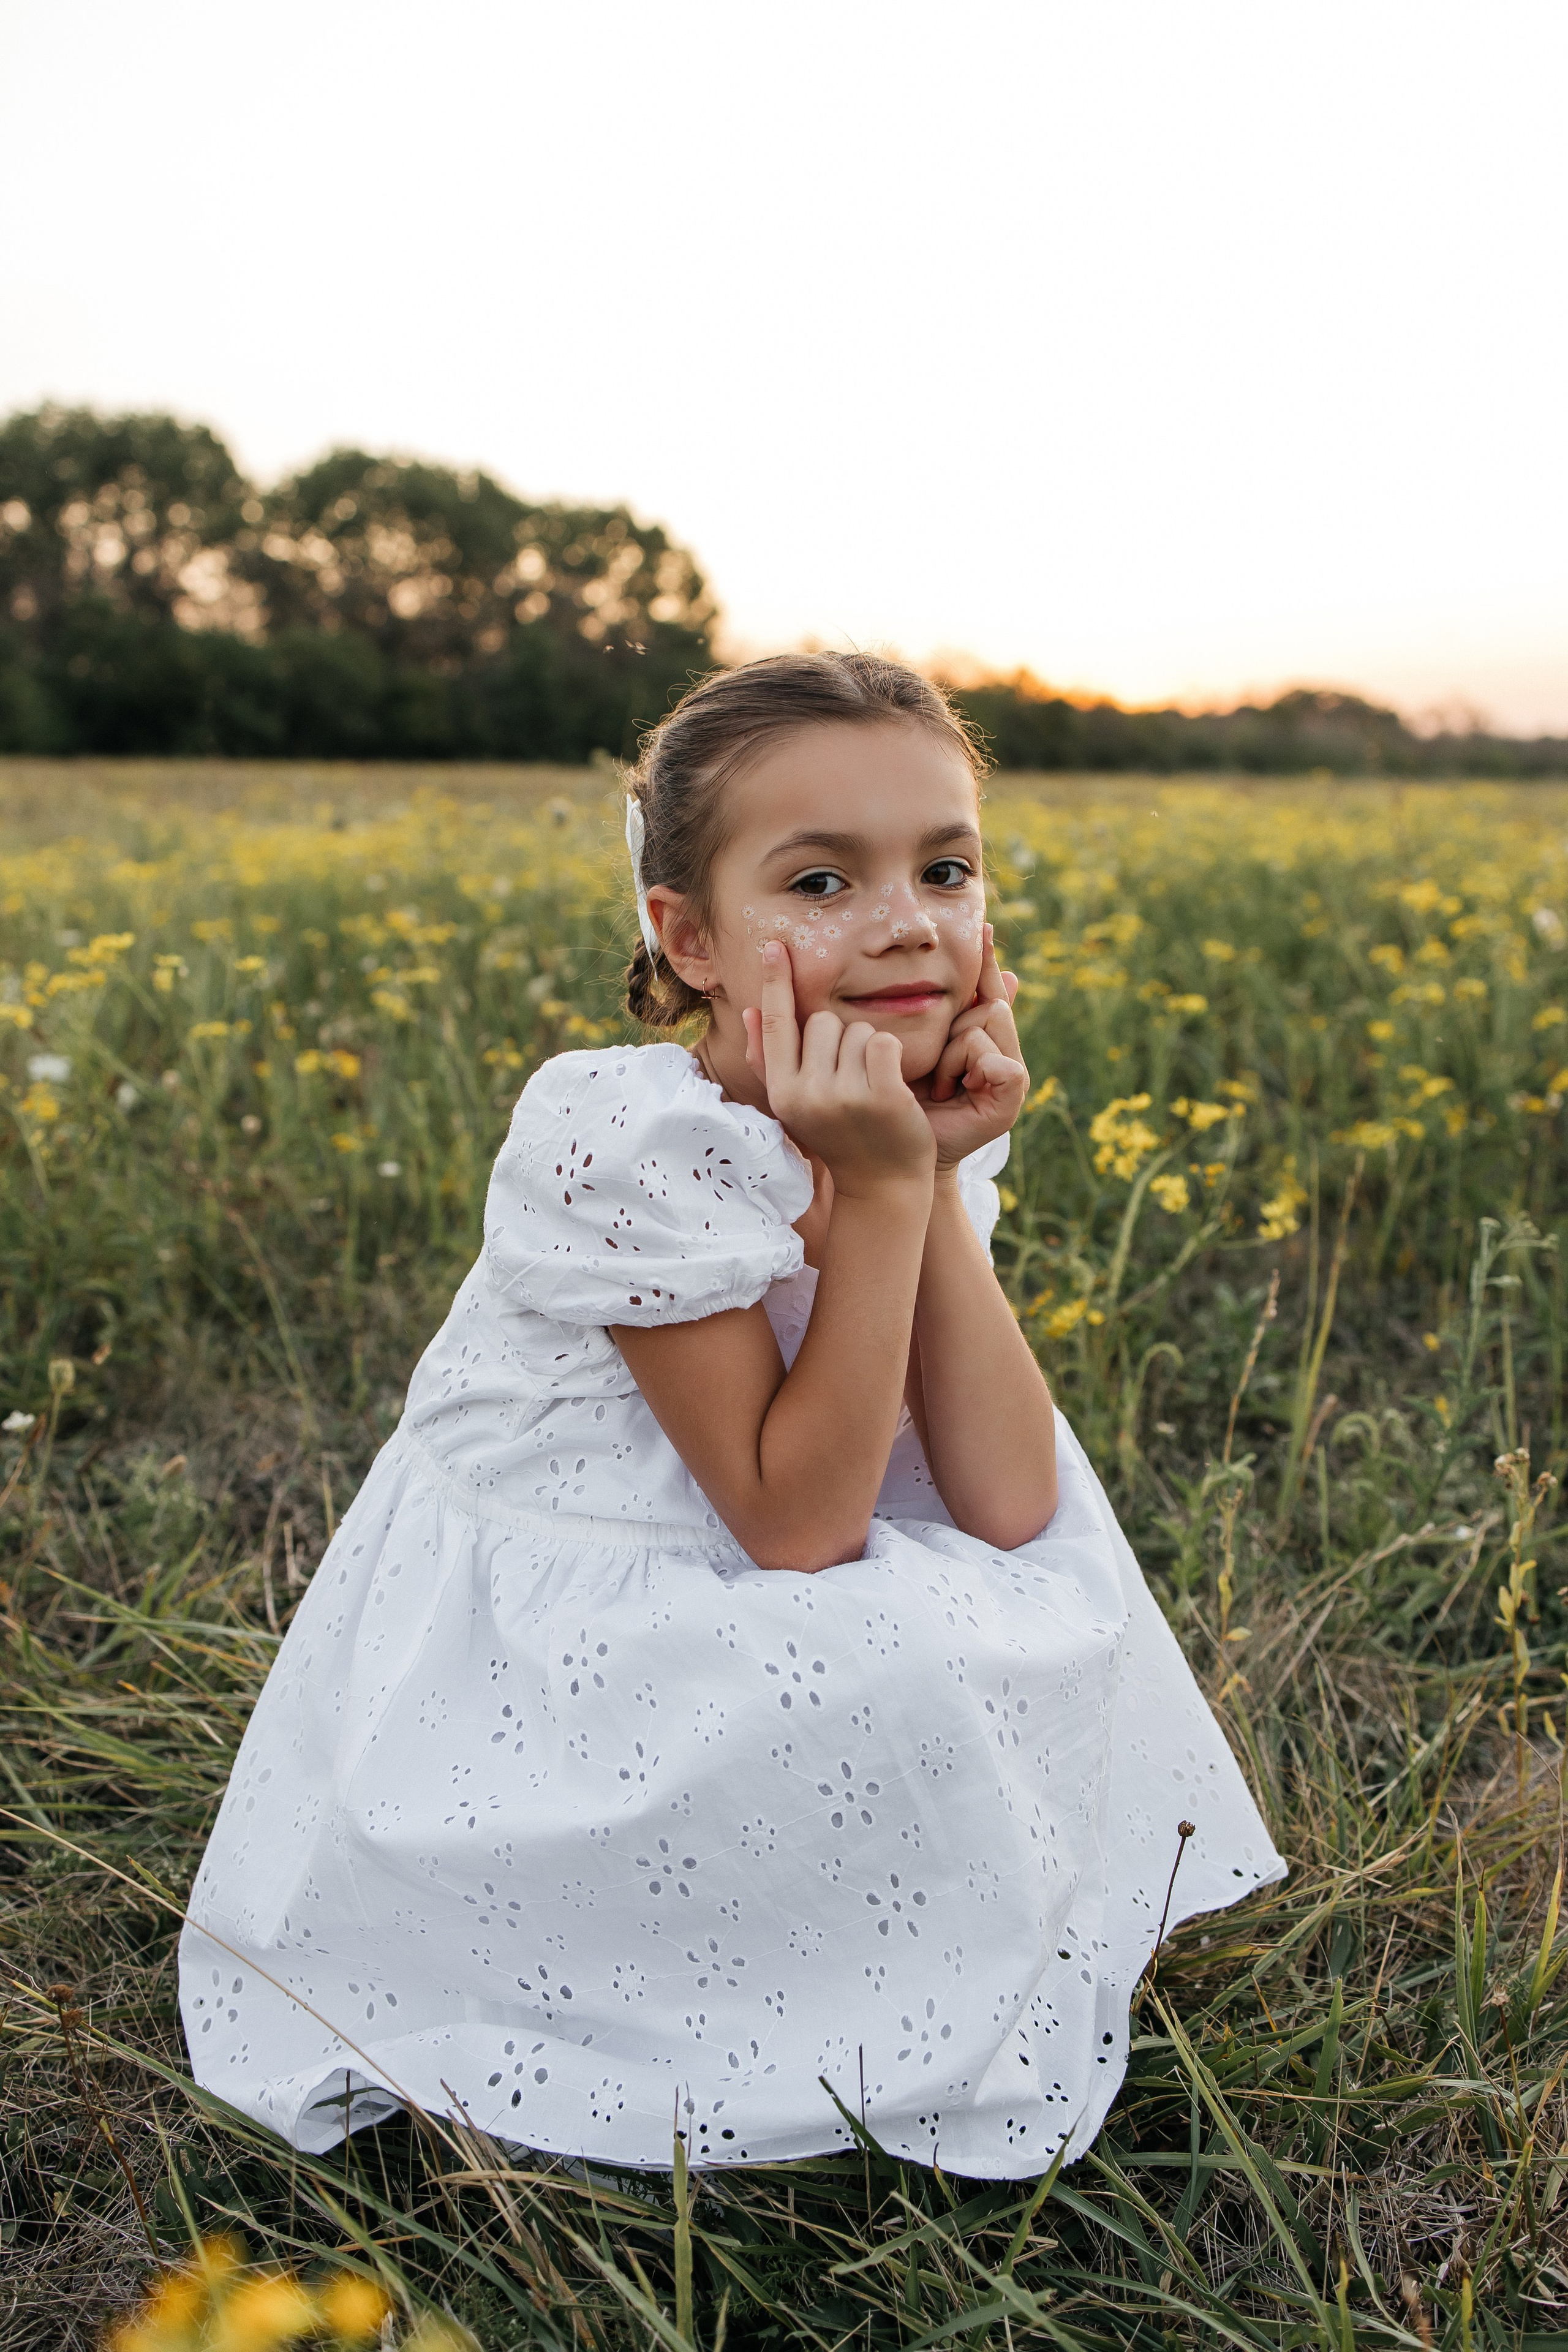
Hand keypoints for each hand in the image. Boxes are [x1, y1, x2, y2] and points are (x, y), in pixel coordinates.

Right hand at [743, 941, 934, 1198]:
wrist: (882, 1186)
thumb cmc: (840, 1137)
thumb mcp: (799, 1104)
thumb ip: (771, 1060)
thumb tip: (750, 1011)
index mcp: (783, 1093)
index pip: (775, 1025)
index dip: (774, 983)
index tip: (774, 946)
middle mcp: (807, 1094)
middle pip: (824, 1022)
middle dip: (841, 1039)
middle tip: (851, 1078)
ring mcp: (844, 1096)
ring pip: (856, 1030)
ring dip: (868, 1049)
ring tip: (871, 1086)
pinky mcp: (882, 1096)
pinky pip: (883, 1042)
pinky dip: (891, 1055)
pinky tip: (892, 1084)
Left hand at [912, 924, 1029, 1171]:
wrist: (908, 1155)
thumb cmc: (906, 1104)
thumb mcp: (914, 1050)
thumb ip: (930, 1016)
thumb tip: (945, 972)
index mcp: (982, 1039)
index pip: (988, 991)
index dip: (986, 962)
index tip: (983, 927)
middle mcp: (1003, 1052)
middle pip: (987, 1004)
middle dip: (953, 1032)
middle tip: (935, 1071)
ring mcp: (1011, 1074)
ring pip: (984, 1025)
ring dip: (954, 1055)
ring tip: (941, 1085)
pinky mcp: (1013, 1096)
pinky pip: (996, 1059)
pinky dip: (969, 1069)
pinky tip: (954, 1091)